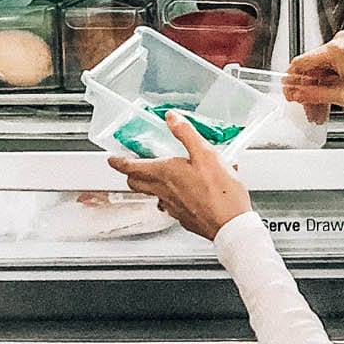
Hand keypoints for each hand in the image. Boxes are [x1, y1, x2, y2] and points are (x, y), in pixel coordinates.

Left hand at [106, 112, 252, 241]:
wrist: (230, 225)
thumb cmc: (220, 192)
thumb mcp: (206, 154)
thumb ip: (186, 134)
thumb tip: (172, 118)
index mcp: (165, 174)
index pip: (131, 167)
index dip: (119, 162)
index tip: (112, 159)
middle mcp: (164, 192)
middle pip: (136, 183)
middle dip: (131, 174)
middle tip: (132, 166)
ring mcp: (173, 207)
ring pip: (152, 194)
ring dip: (150, 185)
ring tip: (159, 177)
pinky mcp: (184, 218)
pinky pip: (170, 206)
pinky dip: (170, 197)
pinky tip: (184, 193)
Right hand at [284, 31, 343, 111]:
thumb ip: (316, 95)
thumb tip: (297, 95)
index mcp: (335, 49)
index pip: (300, 63)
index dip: (292, 82)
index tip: (290, 96)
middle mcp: (339, 42)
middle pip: (312, 68)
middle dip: (308, 92)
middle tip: (307, 110)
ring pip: (322, 70)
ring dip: (320, 90)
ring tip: (321, 112)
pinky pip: (334, 66)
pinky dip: (331, 82)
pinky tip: (330, 101)